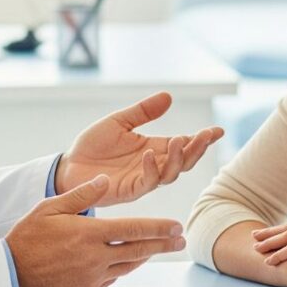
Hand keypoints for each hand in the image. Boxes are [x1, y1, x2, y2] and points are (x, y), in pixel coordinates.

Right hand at [5, 175, 185, 286]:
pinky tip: (130, 261)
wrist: (11, 273)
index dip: (159, 228)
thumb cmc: (28, 236)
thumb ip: (82, 194)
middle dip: (163, 244)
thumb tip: (107, 180)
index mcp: (89, 233)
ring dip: (145, 256)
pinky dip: (125, 268)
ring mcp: (92, 277)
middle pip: (139, 250)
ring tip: (158, 248)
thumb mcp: (51, 207)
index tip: (177, 225)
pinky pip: (113, 278)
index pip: (134, 229)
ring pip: (128, 265)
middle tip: (181, 240)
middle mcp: (95, 257)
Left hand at [56, 92, 223, 205]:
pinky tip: (150, 153)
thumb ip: (143, 112)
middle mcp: (153, 165)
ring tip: (180, 141)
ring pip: (171, 173)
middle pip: (184, 161)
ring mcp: (143, 179)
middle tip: (206, 136)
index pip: (183, 144)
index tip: (218, 130)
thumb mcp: (118, 122)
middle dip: (197, 149)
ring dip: (179, 158)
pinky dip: (153, 168)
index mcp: (153, 148)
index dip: (201, 139)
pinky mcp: (130, 190)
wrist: (68, 166)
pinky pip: (148, 182)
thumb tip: (168, 96)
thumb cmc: (93, 146)